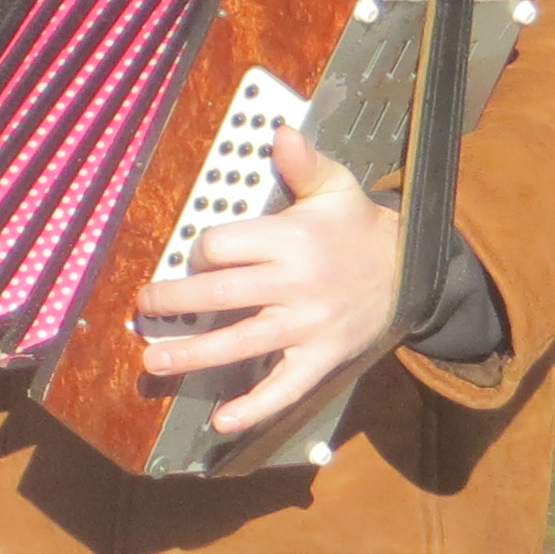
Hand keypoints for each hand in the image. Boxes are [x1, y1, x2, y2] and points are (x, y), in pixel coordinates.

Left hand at [135, 125, 405, 435]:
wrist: (410, 272)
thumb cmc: (357, 228)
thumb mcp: (337, 187)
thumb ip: (304, 162)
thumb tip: (281, 132)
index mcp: (293, 239)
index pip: (224, 246)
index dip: (202, 250)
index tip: (198, 255)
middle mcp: (296, 284)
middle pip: (220, 294)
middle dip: (174, 302)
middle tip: (144, 307)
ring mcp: (307, 326)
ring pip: (239, 343)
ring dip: (191, 355)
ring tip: (153, 361)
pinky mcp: (320, 358)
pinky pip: (284, 388)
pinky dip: (254, 408)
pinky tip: (221, 421)